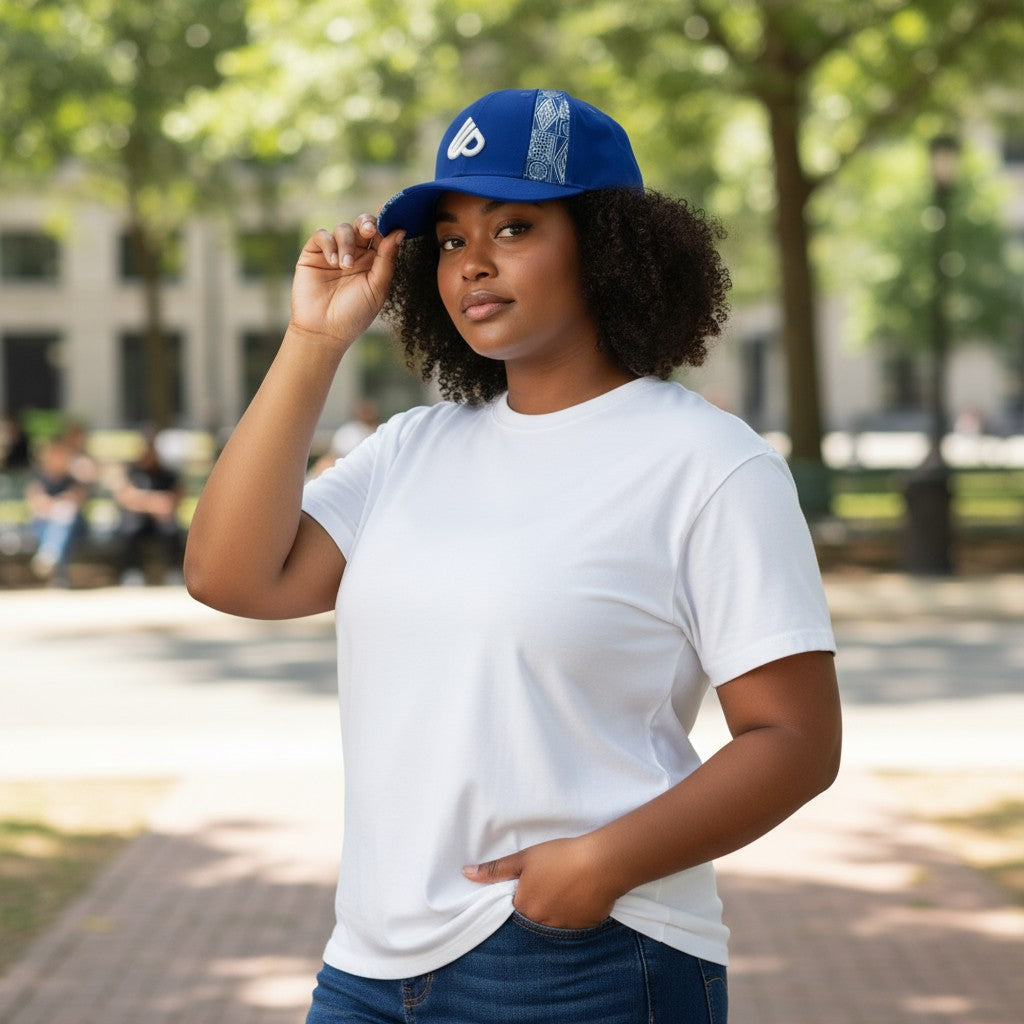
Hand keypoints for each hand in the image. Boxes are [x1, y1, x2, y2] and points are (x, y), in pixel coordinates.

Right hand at [289, 215, 404, 348]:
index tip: (391, 215)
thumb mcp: (377, 287)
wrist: (324, 330)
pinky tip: (333, 263)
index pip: (382, 235)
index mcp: (374, 261)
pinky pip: (322, 235)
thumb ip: (388, 259)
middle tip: (369, 230)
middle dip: (367, 223)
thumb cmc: (355, 314)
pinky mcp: (314, 254)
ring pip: (344, 229)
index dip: (386, 223)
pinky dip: (329, 244)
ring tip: (346, 266)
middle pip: (363, 225)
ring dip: (347, 243)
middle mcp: (356, 254)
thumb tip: (400, 231)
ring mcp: (334, 253)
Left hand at [463, 836, 618, 928]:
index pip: (516, 906)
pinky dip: (575, 910)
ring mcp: (565, 928)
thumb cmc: (560, 857)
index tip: (532, 880)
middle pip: (534, 916)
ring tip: (567, 884)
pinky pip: (574, 922)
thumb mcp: (524, 858)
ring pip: (555, 920)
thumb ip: (495, 869)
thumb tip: (466, 873)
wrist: (601, 863)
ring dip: (557, 907)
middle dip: (540, 901)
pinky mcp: (585, 926)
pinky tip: (580, 892)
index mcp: (525, 907)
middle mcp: (542, 924)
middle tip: (551, 880)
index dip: (523, 892)